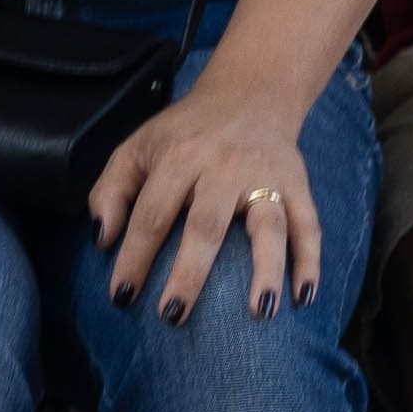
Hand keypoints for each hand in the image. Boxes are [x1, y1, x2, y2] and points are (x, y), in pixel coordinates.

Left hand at [93, 69, 319, 320]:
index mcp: (177, 158)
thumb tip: (102, 241)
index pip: (151, 214)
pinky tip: (304, 296)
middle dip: (189, 274)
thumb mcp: (136, 148)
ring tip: (259, 312)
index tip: (121, 295)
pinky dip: (311, 261)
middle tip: (173, 316)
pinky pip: (309, 226)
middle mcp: (223, 168)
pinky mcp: (298, 185)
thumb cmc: (182, 133)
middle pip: (206, 226)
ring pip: (270, 226)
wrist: (247, 95)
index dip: (134, 256)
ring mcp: (265, 177)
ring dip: (267, 270)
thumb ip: (110, 190)